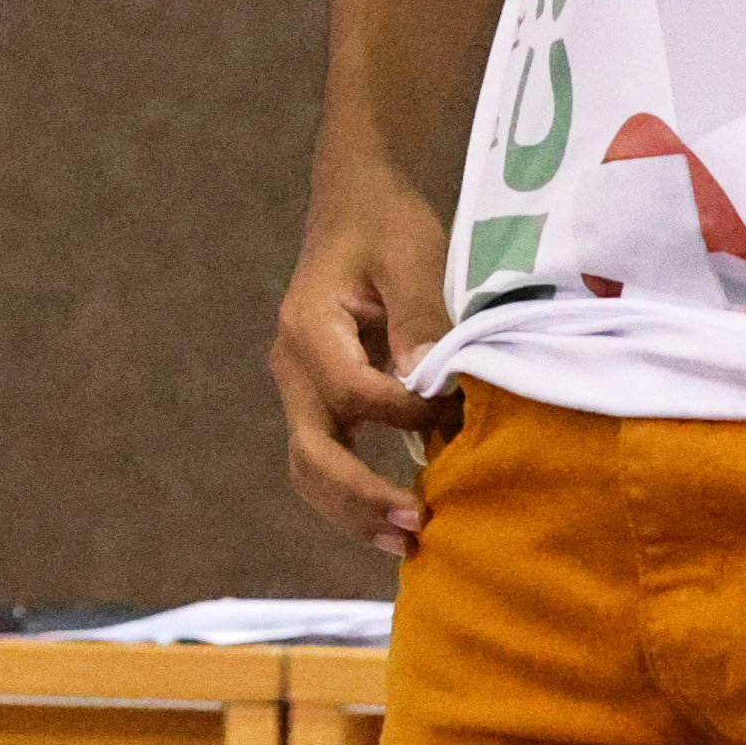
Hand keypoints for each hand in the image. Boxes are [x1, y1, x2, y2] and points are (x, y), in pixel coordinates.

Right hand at [269, 178, 455, 555]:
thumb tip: (429, 383)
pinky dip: (354, 494)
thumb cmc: (386, 225)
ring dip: (353, 509)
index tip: (455, 409)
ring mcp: (299, 385)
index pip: (353, 395)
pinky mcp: (317, 397)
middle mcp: (291, 364)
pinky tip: (396, 515)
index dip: (405, 414)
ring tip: (406, 540)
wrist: (356, 204)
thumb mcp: (411, 257)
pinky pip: (324, 456)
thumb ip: (420, 317)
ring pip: (309, 467)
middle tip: (418, 526)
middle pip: (312, 451)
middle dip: (362, 497)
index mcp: (309, 328)